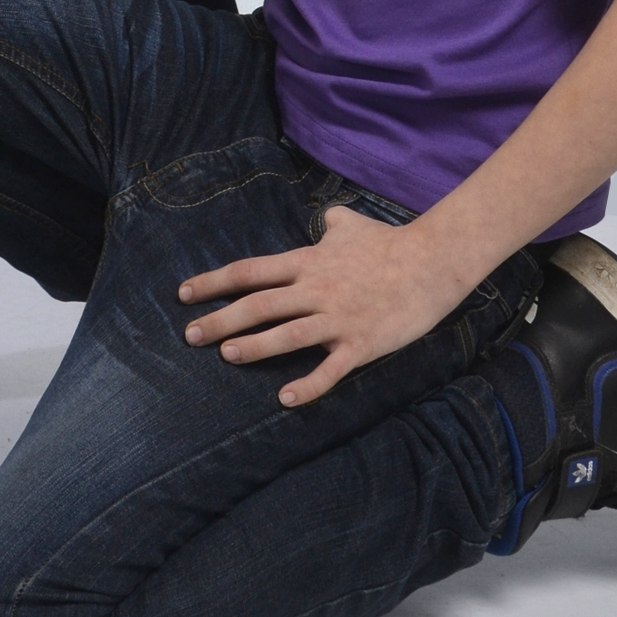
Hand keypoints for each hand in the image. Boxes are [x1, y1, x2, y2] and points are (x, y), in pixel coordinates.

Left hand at [178, 206, 468, 406]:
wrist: (432, 261)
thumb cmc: (389, 242)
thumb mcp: (351, 224)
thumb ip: (332, 222)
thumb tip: (326, 217)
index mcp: (308, 262)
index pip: (250, 271)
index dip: (214, 283)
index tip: (184, 294)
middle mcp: (316, 289)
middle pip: (258, 304)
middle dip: (220, 319)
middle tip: (189, 335)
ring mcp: (338, 318)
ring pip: (286, 334)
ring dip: (254, 347)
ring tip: (225, 355)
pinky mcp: (361, 343)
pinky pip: (330, 368)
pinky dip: (308, 385)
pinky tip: (285, 398)